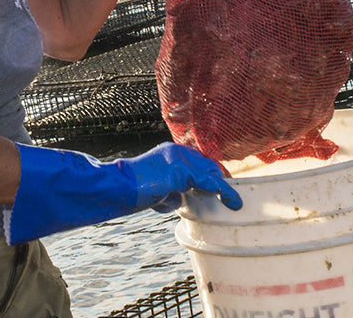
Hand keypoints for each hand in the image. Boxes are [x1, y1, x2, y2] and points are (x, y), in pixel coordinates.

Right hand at [3, 141, 240, 244]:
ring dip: (224, 187)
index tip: (222, 187)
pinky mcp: (180, 171)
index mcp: (170, 153)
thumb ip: (169, 189)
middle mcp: (177, 151)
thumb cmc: (132, 190)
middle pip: (209, 165)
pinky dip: (223, 192)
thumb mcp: (156, 188)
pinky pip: (209, 182)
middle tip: (232, 196)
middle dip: (221, 180)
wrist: (118, 187)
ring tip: (234, 201)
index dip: (212, 174)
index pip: (199, 161)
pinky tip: (232, 201)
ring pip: (211, 172)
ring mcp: (179, 159)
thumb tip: (178, 198)